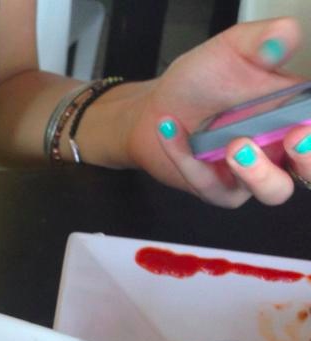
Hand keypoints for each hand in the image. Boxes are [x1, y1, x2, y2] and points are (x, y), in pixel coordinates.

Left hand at [128, 17, 307, 206]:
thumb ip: (261, 41)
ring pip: (274, 190)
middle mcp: (284, 146)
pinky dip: (189, 158)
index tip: (306, 122)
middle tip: (296, 137)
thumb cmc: (203, 80)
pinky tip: (169, 127)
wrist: (156, 108)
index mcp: (299, 112)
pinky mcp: (221, 190)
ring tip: (236, 145)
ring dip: (259, 173)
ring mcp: (255, 174)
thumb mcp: (233, 49)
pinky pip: (213, 186)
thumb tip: (282, 38)